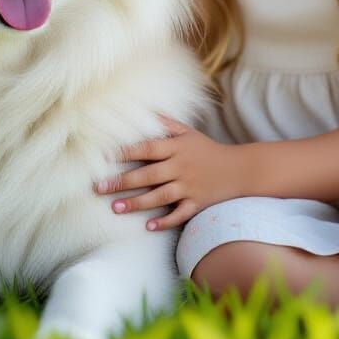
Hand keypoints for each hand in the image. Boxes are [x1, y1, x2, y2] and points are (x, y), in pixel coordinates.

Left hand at [94, 114, 244, 231]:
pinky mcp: (197, 204)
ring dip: (137, 203)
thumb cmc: (208, 150)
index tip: (105, 158)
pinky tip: (149, 226)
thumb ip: (166, 124)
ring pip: (160, 196)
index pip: (148, 148)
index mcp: (177, 148)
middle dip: (122, 182)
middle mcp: (182, 167)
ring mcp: (190, 187)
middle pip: (148, 175)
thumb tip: (146, 112)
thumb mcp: (189, 133)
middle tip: (99, 188)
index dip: (127, 152)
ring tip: (115, 208)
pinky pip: (180, 214)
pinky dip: (165, 221)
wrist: (239, 170)